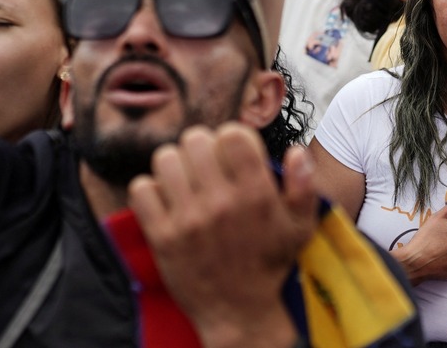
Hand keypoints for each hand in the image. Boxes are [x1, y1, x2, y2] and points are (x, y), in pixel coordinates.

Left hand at [129, 126, 313, 347]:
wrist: (238, 312)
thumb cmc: (270, 264)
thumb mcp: (301, 227)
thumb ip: (304, 185)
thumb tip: (297, 151)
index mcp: (256, 194)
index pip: (232, 134)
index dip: (232, 138)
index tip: (235, 154)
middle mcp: (221, 202)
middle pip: (195, 139)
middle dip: (202, 147)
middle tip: (208, 165)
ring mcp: (188, 219)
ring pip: (165, 158)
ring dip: (176, 165)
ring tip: (187, 180)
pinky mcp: (161, 236)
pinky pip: (142, 188)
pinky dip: (151, 189)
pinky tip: (169, 199)